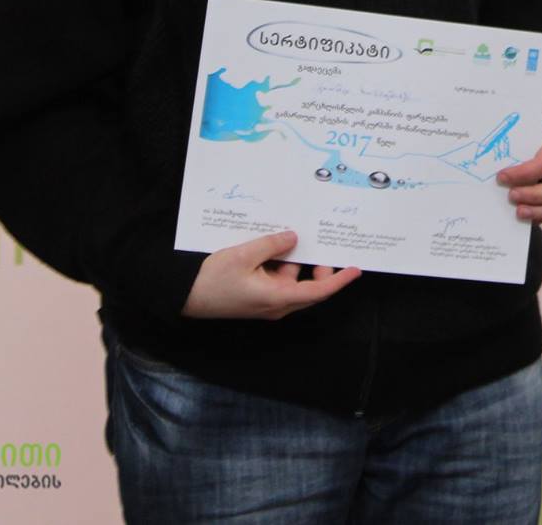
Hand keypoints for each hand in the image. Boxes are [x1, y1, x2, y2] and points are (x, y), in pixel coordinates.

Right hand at [181, 230, 360, 319]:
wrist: (185, 296)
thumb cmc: (212, 280)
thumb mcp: (244, 254)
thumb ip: (272, 245)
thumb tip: (295, 238)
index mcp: (277, 298)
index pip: (318, 291)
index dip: (339, 280)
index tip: (355, 269)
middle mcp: (276, 304)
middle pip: (309, 287)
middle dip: (319, 266)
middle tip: (322, 243)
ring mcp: (266, 302)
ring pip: (293, 280)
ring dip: (296, 261)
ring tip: (295, 236)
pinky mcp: (257, 296)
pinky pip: (277, 280)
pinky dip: (281, 264)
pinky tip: (274, 245)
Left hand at [496, 124, 541, 222]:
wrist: (530, 139)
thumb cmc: (520, 135)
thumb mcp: (515, 133)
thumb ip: (505, 144)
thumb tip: (483, 162)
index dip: (525, 173)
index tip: (501, 177)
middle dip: (535, 195)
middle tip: (511, 196)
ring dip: (540, 210)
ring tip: (518, 212)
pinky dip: (541, 215)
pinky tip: (525, 215)